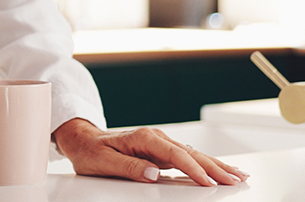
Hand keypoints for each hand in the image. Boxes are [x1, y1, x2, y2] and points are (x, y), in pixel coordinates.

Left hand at [54, 118, 249, 185]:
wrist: (82, 139)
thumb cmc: (90, 152)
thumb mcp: (103, 162)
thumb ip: (128, 166)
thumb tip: (153, 173)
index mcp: (143, 138)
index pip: (175, 155)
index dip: (194, 169)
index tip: (209, 183)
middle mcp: (154, 138)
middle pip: (190, 153)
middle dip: (215, 167)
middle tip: (237, 180)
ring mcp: (159, 143)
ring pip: (193, 154)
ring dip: (215, 165)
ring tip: (237, 175)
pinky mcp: (160, 150)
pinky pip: (187, 157)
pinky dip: (205, 163)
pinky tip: (218, 169)